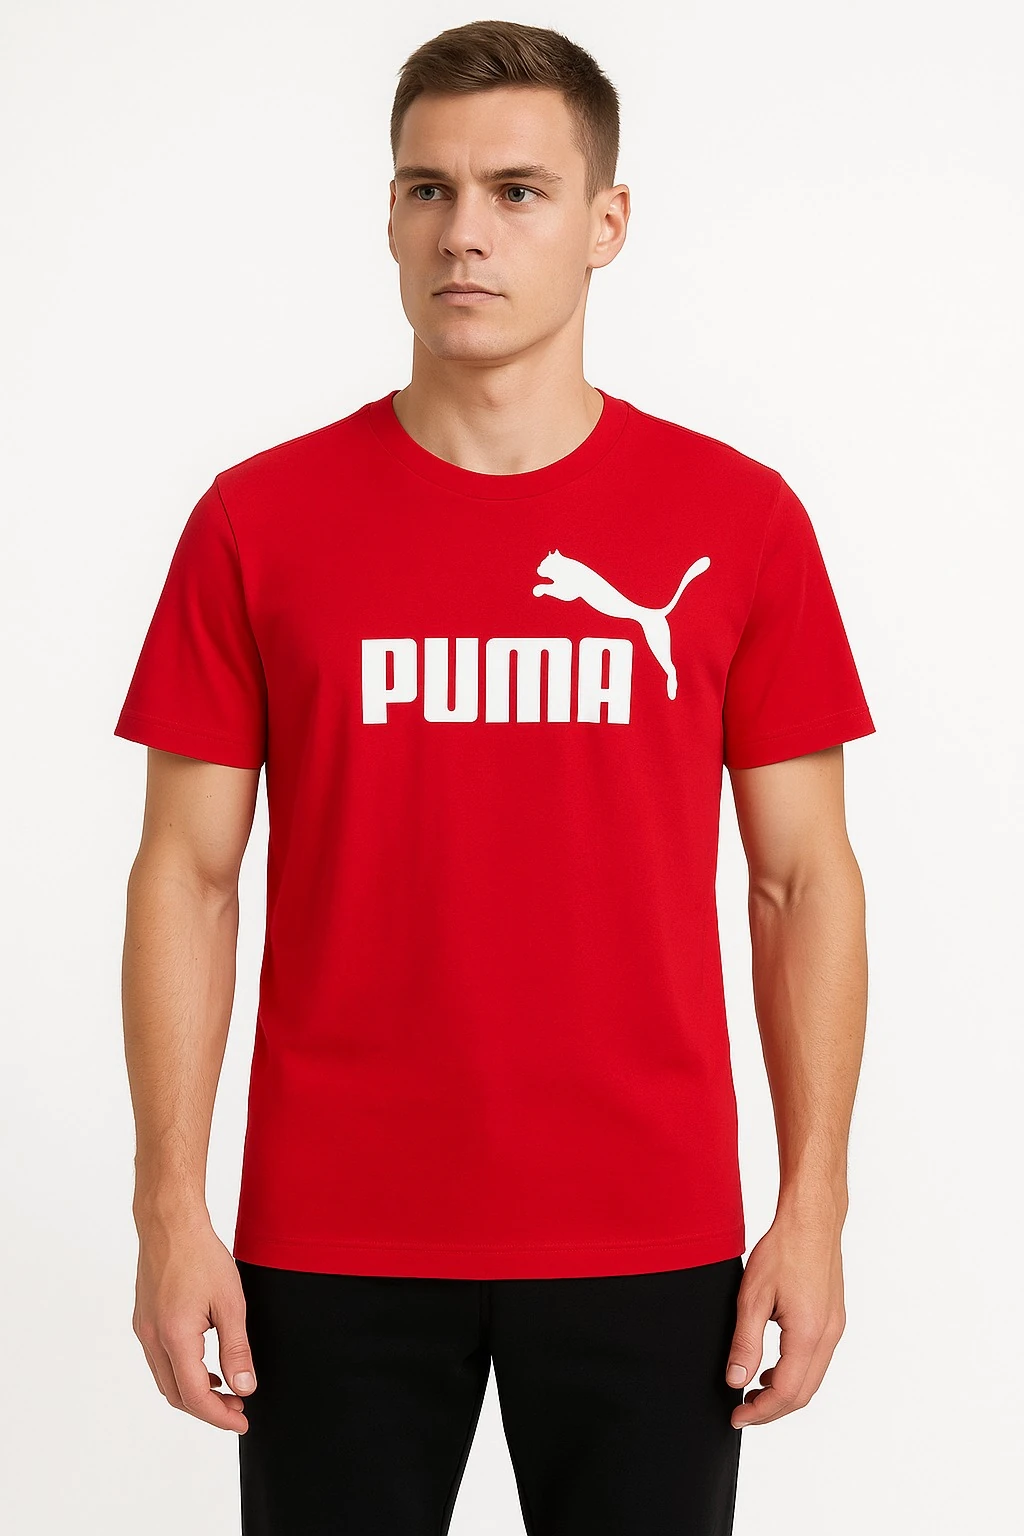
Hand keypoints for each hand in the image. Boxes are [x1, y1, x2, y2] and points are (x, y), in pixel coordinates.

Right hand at [133, 1216, 256, 1433]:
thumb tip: (244, 1386)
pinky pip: (160, 1361)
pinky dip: (181, 1372)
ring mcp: (144, 1330)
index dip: (220, 1415)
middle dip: (208, 1408)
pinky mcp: (143, 1320)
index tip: (242, 1420)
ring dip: (193, 1391)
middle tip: (238, 1407)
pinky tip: (204, 1363)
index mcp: (175, 1337)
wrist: (169, 1223)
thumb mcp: (230, 1303)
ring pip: (166, 1380)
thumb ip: (237, 1349)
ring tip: (225, 1388)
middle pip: (177, 1395)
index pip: (195, 1396)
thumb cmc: (201, 1255)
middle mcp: (153, 1339)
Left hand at [724, 1208, 846, 1427]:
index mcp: (808, 1334)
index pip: (787, 1392)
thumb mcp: (752, 1297)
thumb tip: (736, 1381)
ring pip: (812, 1378)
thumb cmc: (783, 1250)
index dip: (761, 1412)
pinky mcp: (833, 1318)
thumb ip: (745, 1343)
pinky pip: (816, 1359)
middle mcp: (828, 1335)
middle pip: (804, 1393)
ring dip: (784, 1392)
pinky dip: (795, 1373)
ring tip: (753, 1391)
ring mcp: (835, 1327)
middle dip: (772, 1409)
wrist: (811, 1220)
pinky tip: (773, 1366)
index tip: (737, 1418)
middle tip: (742, 1412)